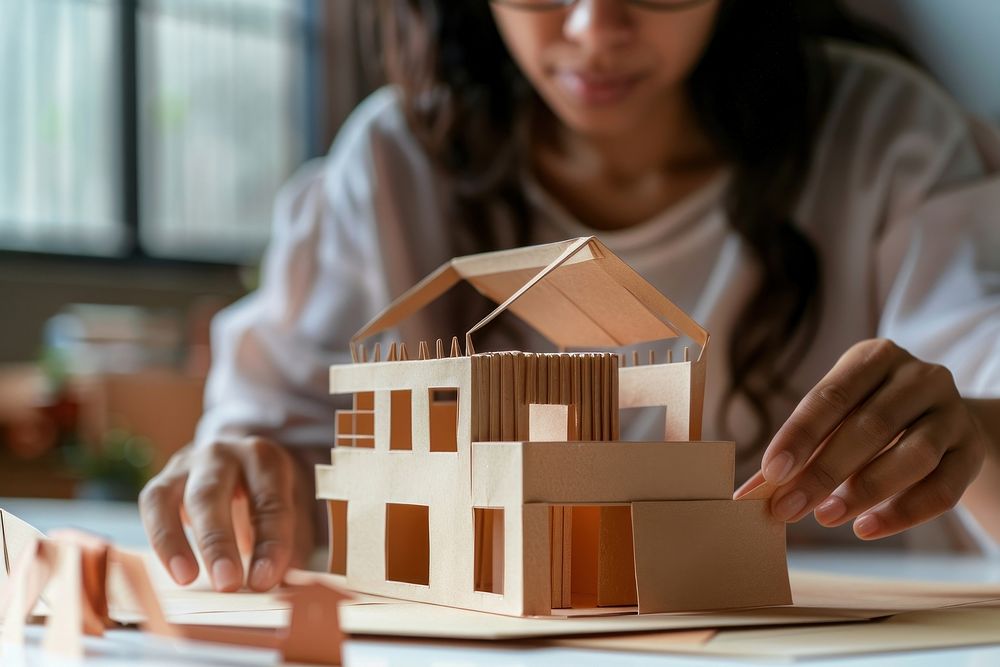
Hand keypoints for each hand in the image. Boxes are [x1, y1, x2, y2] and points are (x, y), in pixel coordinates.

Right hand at [139, 437, 314, 591]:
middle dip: (218, 541)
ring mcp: (188, 464)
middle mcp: (223, 454)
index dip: (269, 543)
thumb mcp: (294, 510)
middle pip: (212, 494)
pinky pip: (153, 506)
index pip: (269, 502)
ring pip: (172, 498)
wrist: (243, 464)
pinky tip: (177, 572)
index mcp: (265, 459)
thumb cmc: (270, 495)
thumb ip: (292, 545)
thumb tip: (287, 585)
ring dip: (178, 542)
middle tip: (226, 584)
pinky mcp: (163, 481)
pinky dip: (162, 541)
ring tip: (188, 579)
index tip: (265, 581)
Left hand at [738, 339, 985, 539]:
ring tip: (826, 516)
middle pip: (871, 427)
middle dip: (824, 471)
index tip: (771, 472)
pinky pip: (944, 489)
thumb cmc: (868, 414)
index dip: (799, 435)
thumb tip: (754, 490)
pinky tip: (866, 528)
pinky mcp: (971, 450)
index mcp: (875, 357)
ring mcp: (952, 412)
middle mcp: (920, 377)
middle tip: (789, 507)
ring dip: (865, 491)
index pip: (832, 396)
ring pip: (914, 455)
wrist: (940, 418)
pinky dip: (903, 513)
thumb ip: (800, 448)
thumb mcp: (836, 414)